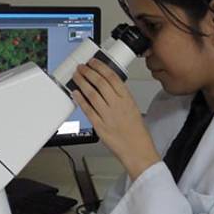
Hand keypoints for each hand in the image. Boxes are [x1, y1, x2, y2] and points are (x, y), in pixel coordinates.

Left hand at [71, 58, 160, 179]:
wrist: (138, 151)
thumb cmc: (136, 132)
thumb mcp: (133, 108)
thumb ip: (120, 96)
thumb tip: (106, 84)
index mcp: (127, 99)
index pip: (112, 77)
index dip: (100, 67)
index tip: (93, 62)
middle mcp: (117, 106)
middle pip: (100, 83)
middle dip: (88, 72)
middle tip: (81, 67)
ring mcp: (108, 116)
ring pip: (92, 94)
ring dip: (82, 83)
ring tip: (76, 76)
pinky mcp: (100, 126)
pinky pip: (87, 110)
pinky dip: (80, 100)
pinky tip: (75, 93)